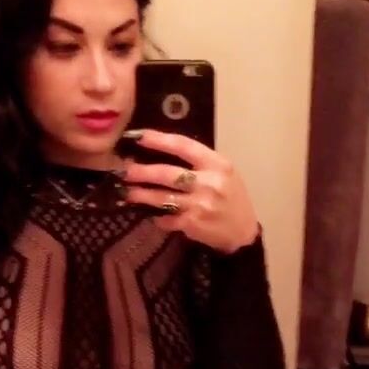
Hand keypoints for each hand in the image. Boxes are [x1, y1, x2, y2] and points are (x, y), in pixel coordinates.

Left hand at [122, 130, 258, 253]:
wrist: (243, 232)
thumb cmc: (231, 198)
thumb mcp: (223, 173)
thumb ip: (199, 162)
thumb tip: (163, 152)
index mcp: (216, 164)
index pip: (183, 146)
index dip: (158, 140)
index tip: (138, 136)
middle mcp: (208, 183)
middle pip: (167, 173)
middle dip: (142, 172)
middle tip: (125, 170)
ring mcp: (199, 205)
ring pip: (161, 197)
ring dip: (141, 195)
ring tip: (127, 192)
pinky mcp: (192, 224)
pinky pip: (166, 218)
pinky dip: (156, 216)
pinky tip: (150, 214)